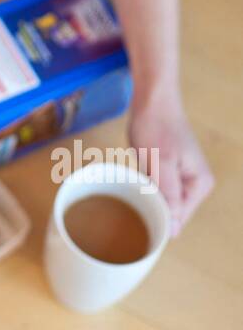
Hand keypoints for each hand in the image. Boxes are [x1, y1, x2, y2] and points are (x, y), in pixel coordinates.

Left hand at [128, 87, 214, 236]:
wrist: (151, 100)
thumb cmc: (156, 127)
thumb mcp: (161, 163)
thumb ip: (169, 196)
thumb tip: (174, 230)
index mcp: (200, 185)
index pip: (179, 220)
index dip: (158, 222)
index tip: (136, 219)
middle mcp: (195, 184)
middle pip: (171, 213)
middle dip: (151, 209)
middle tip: (130, 201)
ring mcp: (182, 178)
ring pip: (161, 202)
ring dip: (146, 199)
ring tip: (129, 194)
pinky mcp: (169, 171)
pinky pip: (156, 190)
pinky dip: (144, 189)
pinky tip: (132, 185)